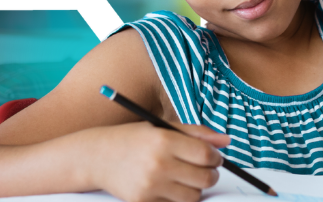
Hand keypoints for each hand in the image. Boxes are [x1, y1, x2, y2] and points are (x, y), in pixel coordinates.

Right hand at [91, 122, 229, 201]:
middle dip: (210, 174)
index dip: (216, 157)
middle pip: (205, 178)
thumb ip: (196, 133)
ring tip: (183, 178)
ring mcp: (150, 186)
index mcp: (163, 139)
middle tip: (203, 169)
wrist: (97, 157)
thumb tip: (226, 141)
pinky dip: (177, 199)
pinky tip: (167, 187)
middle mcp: (158, 163)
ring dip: (194, 189)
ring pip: (193, 196)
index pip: (206, 154)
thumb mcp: (162, 128)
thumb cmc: (133, 139)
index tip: (213, 157)